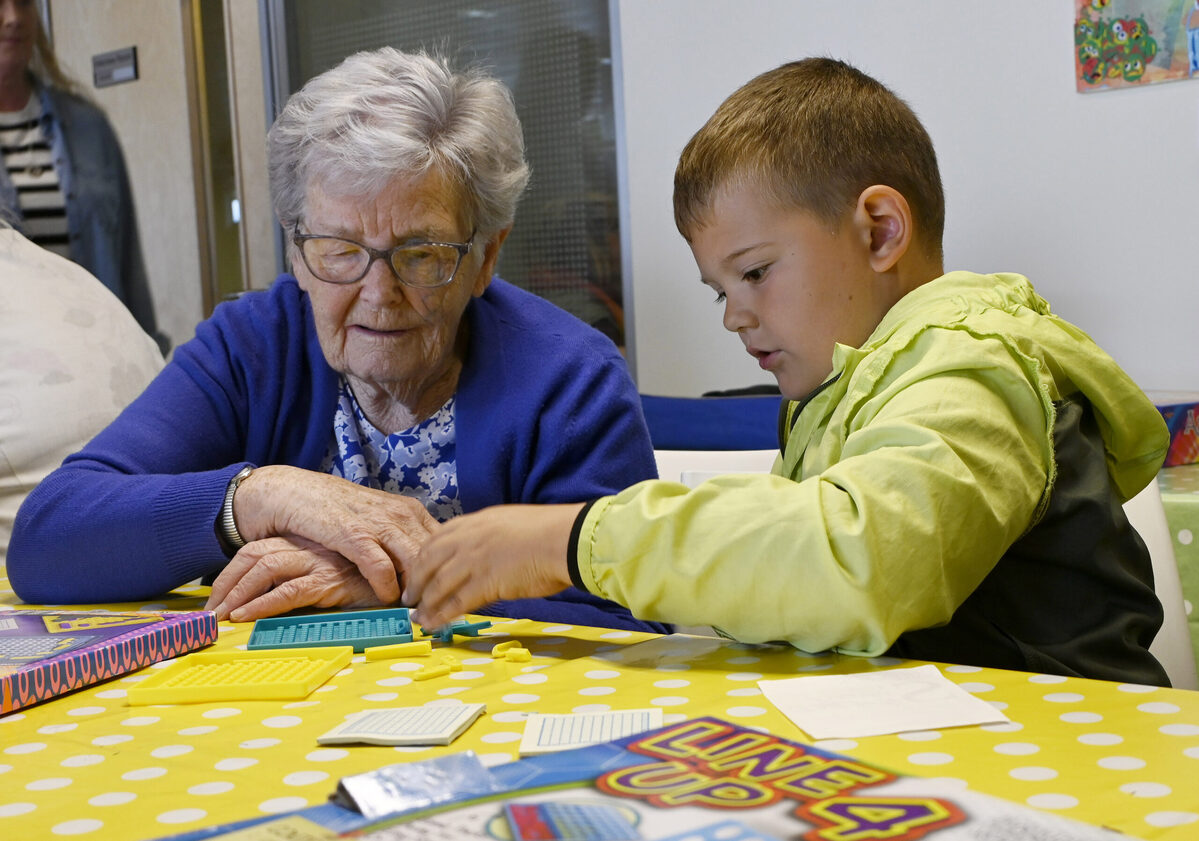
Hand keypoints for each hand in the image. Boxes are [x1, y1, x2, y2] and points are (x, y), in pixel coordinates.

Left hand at [204, 536, 382, 620]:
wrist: (409, 572)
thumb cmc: (374, 578)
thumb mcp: (338, 572)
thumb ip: (315, 574)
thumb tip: (281, 593)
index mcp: (309, 540)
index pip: (258, 549)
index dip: (232, 574)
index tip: (215, 599)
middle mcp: (311, 546)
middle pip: (254, 556)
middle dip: (225, 585)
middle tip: (207, 614)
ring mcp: (320, 561)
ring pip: (265, 570)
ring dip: (236, 595)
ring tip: (218, 619)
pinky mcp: (329, 580)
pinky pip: (288, 592)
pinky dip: (262, 605)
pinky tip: (245, 617)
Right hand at [231, 465, 438, 603]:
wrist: (287, 490)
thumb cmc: (334, 511)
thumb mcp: (376, 523)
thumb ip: (400, 543)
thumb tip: (429, 571)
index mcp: (410, 511)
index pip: (446, 546)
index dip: (450, 572)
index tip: (451, 597)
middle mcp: (400, 514)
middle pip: (437, 556)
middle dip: (439, 585)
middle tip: (438, 612)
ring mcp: (378, 522)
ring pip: (415, 561)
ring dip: (417, 590)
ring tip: (417, 612)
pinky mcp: (351, 533)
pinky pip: (380, 566)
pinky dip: (387, 586)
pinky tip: (386, 599)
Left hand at [403, 503, 583, 628]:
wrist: (564, 539)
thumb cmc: (550, 532)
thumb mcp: (512, 525)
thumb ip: (493, 536)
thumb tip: (489, 550)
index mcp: (477, 521)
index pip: (438, 538)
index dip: (424, 556)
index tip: (417, 569)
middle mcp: (469, 538)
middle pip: (430, 560)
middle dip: (416, 580)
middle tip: (409, 596)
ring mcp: (474, 560)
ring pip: (438, 584)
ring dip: (424, 602)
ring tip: (417, 616)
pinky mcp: (484, 583)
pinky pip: (455, 602)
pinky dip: (440, 615)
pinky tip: (432, 624)